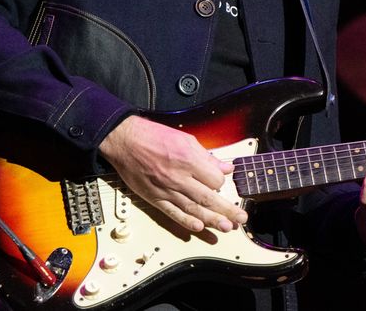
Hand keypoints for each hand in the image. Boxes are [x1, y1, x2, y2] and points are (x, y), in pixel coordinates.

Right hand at [98, 116, 247, 232]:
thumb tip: (226, 166)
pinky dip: (186, 222)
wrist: (125, 141)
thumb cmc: (153, 136)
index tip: (220, 182)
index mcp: (188, 159)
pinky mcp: (155, 198)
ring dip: (212, 220)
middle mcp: (178, 177)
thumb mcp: (185, 139)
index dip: (221, 182)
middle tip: (240, 219)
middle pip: (208, 198)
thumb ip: (207, 156)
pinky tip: (199, 228)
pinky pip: (173, 213)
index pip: (215, 179)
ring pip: (193, 209)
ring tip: (226, 227)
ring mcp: (166, 190)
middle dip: (227, 210)